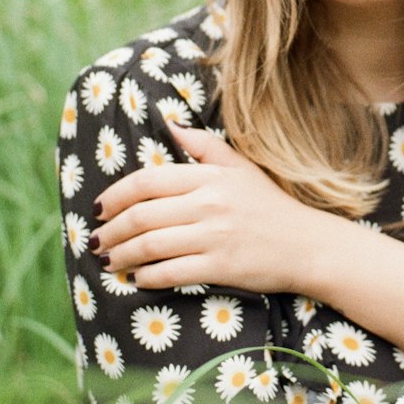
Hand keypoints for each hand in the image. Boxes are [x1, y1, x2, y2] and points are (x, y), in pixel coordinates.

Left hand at [93, 126, 320, 291]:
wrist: (307, 244)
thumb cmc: (270, 205)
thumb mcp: (241, 167)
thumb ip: (203, 145)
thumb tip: (168, 124)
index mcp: (209, 177)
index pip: (147, 181)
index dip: (114, 195)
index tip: (98, 209)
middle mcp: (208, 204)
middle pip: (141, 215)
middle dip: (110, 231)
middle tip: (96, 241)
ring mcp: (214, 236)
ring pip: (150, 245)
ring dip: (121, 256)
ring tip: (108, 261)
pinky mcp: (220, 266)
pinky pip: (171, 272)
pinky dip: (147, 277)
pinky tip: (138, 279)